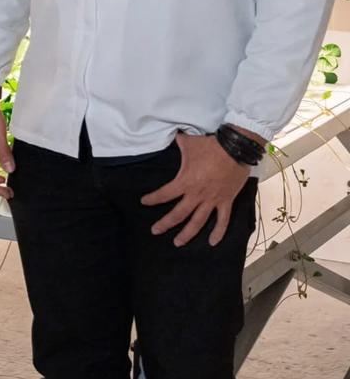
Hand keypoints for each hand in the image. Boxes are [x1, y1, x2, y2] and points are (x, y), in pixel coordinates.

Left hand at [141, 132, 251, 247]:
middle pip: (178, 214)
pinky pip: (223, 220)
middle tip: (155, 231)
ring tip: (178, 243)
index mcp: (185, 181)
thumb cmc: (210, 145)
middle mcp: (197, 194)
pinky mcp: (226, 201)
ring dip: (187, 234)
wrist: (234, 148)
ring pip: (198, 222)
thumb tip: (172, 135)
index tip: (143, 202)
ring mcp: (212, 200)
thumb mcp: (188, 142)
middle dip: (165, 224)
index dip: (153, 199)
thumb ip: (178, 142)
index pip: (165, 194)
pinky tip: (213, 242)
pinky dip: (218, 232)